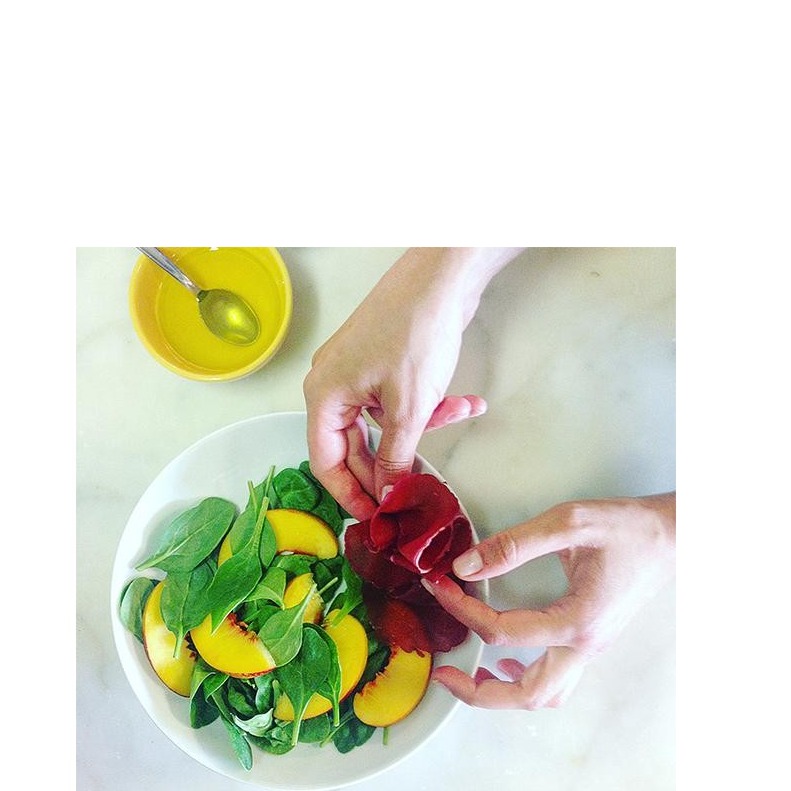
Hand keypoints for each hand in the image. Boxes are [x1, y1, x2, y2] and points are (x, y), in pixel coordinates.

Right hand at [304, 248, 520, 518]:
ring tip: (454, 420)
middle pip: (354, 447)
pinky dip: (427, 407)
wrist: (444, 274)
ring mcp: (356, 373)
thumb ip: (395, 457)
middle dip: (391, 465)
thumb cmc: (416, 329)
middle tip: (418, 491)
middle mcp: (332, 385)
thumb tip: (388, 494)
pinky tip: (466, 402)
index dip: (350, 494)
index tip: (376, 517)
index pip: (326, 462)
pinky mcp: (380, 364)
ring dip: (419, 431)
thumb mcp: (409, 407)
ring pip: (382, 425)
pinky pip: (396, 402)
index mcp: (324, 395)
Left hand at [423, 494, 675, 709]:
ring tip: (469, 673)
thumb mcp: (570, 522)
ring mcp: (590, 650)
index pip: (503, 633)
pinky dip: (524, 680)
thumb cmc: (629, 527)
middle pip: (526, 694)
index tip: (440, 588)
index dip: (463, 613)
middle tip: (442, 673)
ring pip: (544, 696)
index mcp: (577, 621)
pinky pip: (555, 680)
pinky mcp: (590, 643)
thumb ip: (513, 545)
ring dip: (503, 694)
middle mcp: (585, 646)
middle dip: (477, 692)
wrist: (673, 535)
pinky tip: (504, 659)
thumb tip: (465, 567)